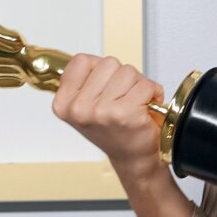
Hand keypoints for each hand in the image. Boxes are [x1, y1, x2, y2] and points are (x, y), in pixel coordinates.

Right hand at [51, 53, 166, 178]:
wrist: (132, 157)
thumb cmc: (113, 129)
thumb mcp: (85, 106)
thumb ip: (83, 80)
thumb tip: (88, 59)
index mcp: (63, 103)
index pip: (81, 60)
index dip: (99, 69)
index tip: (104, 87)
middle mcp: (79, 108)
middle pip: (108, 63)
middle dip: (121, 76)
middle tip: (122, 98)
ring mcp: (101, 111)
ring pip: (128, 71)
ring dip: (137, 84)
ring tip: (134, 103)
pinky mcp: (125, 114)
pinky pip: (145, 85)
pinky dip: (152, 92)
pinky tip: (146, 107)